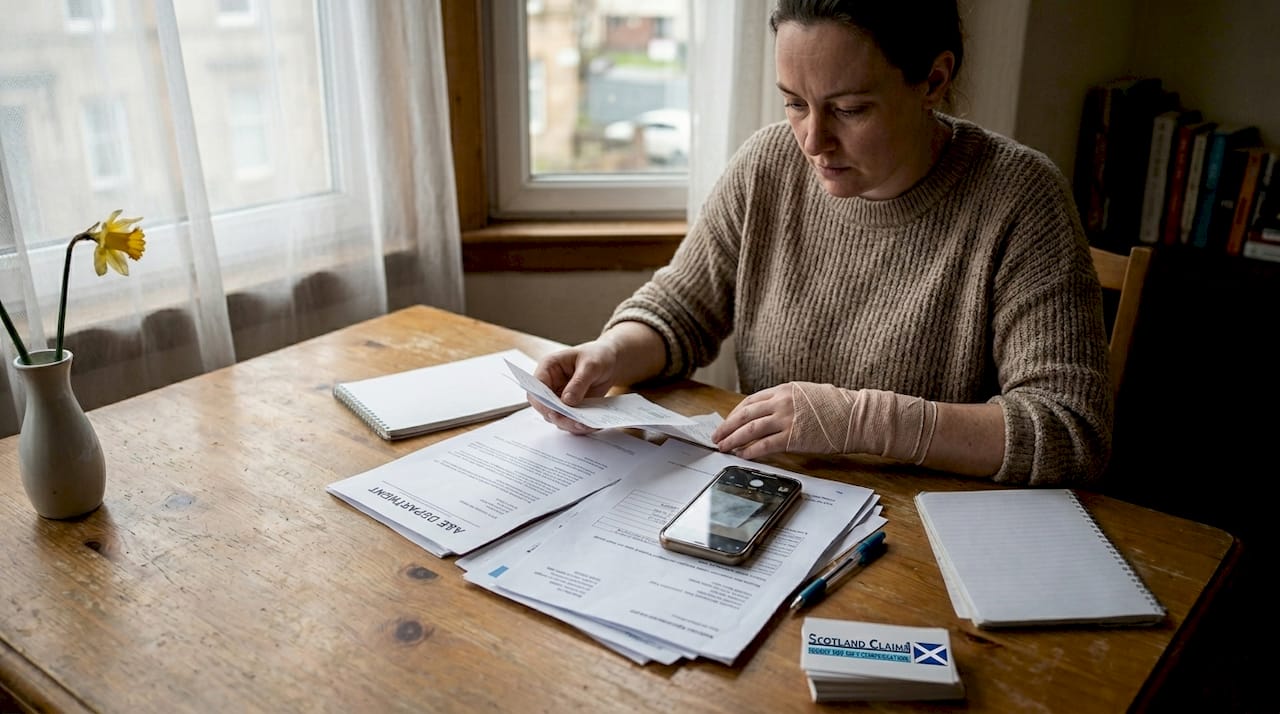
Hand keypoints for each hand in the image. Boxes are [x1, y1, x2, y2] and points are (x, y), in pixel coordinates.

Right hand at [529, 340, 619, 434]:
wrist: (610, 362)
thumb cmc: (597, 356)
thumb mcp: (591, 365)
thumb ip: (579, 382)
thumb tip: (567, 401)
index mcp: (548, 368)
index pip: (536, 387)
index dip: (541, 402)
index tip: (554, 412)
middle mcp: (550, 384)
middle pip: (544, 407)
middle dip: (559, 417)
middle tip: (576, 423)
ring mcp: (558, 398)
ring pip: (556, 417)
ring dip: (570, 424)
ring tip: (587, 425)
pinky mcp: (569, 407)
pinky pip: (569, 420)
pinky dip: (579, 425)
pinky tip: (591, 424)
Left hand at [713, 382, 937, 463]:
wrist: (856, 417)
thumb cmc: (837, 407)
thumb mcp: (808, 395)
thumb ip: (787, 401)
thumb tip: (771, 412)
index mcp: (784, 389)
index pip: (751, 401)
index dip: (736, 414)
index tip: (728, 423)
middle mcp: (781, 401)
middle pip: (745, 414)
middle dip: (727, 426)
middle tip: (716, 436)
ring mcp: (786, 418)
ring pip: (750, 429)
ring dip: (733, 439)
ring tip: (723, 447)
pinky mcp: (793, 437)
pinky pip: (764, 445)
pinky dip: (750, 451)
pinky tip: (742, 456)